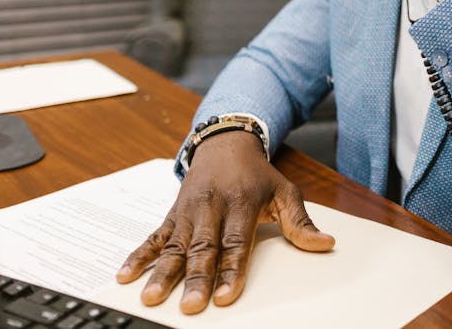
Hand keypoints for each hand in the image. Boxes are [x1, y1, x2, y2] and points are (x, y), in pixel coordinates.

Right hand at [115, 131, 334, 313]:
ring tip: (151, 296)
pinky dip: (138, 256)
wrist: (225, 144)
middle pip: (203, 248)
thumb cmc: (257, 175)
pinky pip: (153, 237)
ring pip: (175, 246)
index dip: (231, 270)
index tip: (225, 296)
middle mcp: (211, 207)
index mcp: (241, 203)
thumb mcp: (285, 192)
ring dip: (162, 272)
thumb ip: (301, 222)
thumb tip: (325, 244)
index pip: (236, 242)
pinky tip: (126, 275)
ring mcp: (188, 211)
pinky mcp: (172, 214)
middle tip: (190, 306)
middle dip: (196, 278)